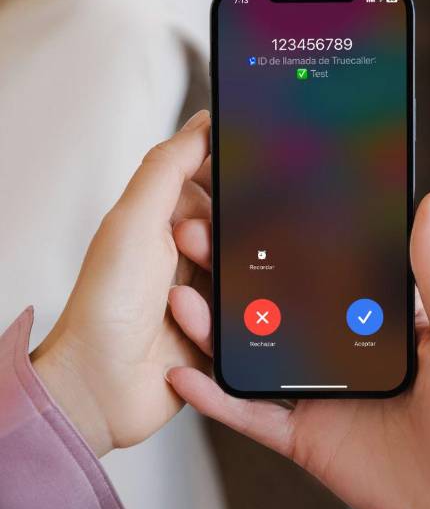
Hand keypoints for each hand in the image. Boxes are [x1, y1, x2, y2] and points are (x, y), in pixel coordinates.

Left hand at [32, 110, 212, 456]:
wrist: (101, 385)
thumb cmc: (107, 302)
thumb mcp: (134, 221)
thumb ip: (168, 166)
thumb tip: (205, 123)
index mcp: (163, 221)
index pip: (212, 184)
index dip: (228, 180)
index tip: (248, 178)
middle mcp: (185, 254)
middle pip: (235, 227)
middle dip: (222, 238)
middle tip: (193, 249)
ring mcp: (204, 293)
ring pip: (245, 271)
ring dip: (218, 284)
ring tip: (179, 297)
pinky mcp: (218, 328)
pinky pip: (245, 313)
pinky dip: (218, 318)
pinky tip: (187, 324)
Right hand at [166, 189, 429, 508]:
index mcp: (371, 320)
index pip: (317, 271)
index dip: (281, 242)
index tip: (246, 210)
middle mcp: (338, 352)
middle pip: (275, 309)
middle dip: (232, 275)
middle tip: (198, 241)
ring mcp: (318, 395)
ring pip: (254, 357)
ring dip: (213, 330)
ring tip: (182, 298)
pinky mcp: (305, 438)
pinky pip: (252, 416)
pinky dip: (217, 398)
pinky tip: (183, 375)